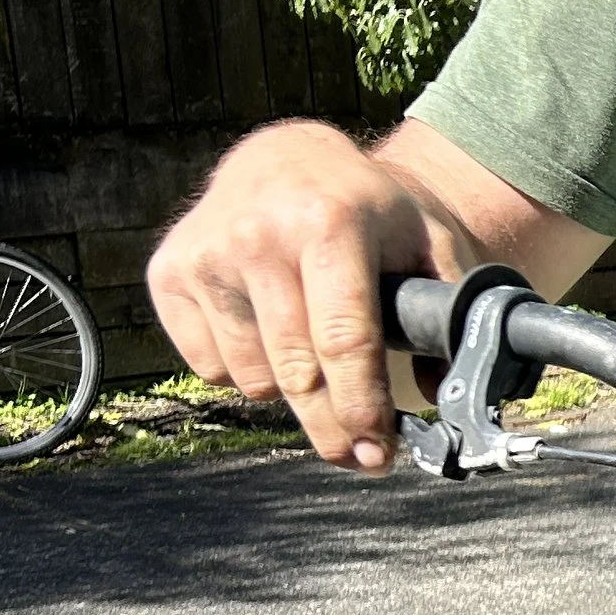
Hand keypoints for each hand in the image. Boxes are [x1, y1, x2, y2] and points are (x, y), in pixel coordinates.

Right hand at [148, 121, 472, 470]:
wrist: (287, 159)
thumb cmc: (367, 211)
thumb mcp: (426, 240)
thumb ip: (447, 312)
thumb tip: (445, 397)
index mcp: (330, 223)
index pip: (344, 339)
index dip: (362, 406)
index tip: (377, 451)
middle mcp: (259, 236)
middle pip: (298, 373)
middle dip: (333, 428)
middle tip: (360, 455)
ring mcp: (206, 255)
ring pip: (254, 379)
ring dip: (291, 391)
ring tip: (315, 357)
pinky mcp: (167, 273)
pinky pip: (211, 367)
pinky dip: (246, 369)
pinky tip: (269, 332)